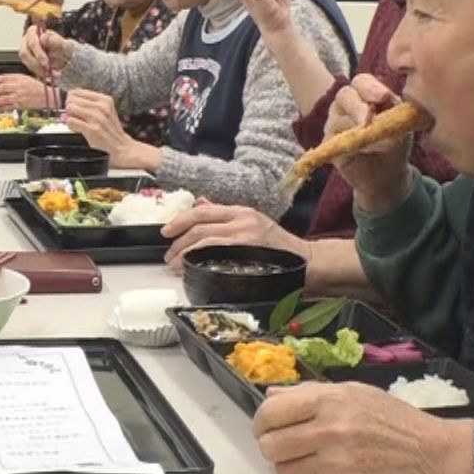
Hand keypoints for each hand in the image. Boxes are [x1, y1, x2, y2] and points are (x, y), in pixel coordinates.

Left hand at [0, 73, 50, 110]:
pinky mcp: (20, 105)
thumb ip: (12, 79)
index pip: (2, 78)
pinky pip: (8, 107)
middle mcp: (18, 86)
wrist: (47, 96)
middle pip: (1, 88)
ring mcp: (19, 96)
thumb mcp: (24, 78)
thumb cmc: (36, 87)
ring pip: (3, 98)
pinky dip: (1, 108)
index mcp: (18, 78)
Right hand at [19, 26, 73, 77]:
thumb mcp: (60, 44)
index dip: (38, 53)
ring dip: (38, 70)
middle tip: (47, 71)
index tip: (46, 62)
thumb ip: (53, 40)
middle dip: (37, 63)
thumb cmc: (60, 47)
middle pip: (25, 53)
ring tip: (49, 74)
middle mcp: (26, 41)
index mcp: (33, 31)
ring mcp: (24, 51)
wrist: (62, 56)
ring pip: (26, 62)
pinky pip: (29, 68)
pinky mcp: (26, 61)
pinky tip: (47, 76)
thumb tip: (44, 37)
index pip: (32, 42)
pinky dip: (39, 73)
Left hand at [62, 89, 158, 170]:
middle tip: (73, 115)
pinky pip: (71, 121)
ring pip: (70, 108)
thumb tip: (66, 105)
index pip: (77, 91)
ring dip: (69, 116)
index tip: (72, 106)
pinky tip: (77, 128)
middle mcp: (101, 106)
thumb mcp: (102, 111)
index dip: (71, 99)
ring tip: (76, 122)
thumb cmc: (109, 128)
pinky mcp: (92, 129)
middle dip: (68, 107)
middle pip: (72, 99)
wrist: (120, 144)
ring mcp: (97, 118)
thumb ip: (85, 106)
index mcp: (104, 99)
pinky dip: (70, 125)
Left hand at [163, 202, 310, 269]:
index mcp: (241, 211)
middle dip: (178, 242)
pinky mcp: (250, 253)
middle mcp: (243, 219)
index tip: (165, 232)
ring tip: (175, 265)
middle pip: (200, 226)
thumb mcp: (252, 225)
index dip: (180, 220)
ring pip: (205, 240)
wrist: (307, 262)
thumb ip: (226, 219)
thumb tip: (200, 205)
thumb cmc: (278, 248)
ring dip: (184, 253)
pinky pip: (218, 254)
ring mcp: (247, 236)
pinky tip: (193, 268)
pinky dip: (201, 261)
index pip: (203, 211)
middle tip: (168, 256)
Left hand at [252, 382, 473, 473]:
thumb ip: (310, 393)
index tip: (266, 425)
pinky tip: (329, 470)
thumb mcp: (355, 392)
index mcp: (330, 402)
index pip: (270, 413)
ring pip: (282, 471)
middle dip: (271, 445)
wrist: (432, 455)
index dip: (262, 421)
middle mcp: (330, 432)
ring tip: (306, 458)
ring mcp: (336, 465)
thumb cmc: (396, 421)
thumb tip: (272, 395)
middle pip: (269, 445)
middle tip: (284, 443)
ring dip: (288, 465)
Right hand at [326, 74, 415, 212]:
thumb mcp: (402, 125)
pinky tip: (365, 150)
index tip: (384, 97)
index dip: (370, 87)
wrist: (387, 174)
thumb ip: (398, 113)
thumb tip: (394, 109)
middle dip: (357, 106)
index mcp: (366, 94)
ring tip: (380, 143)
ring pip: (339, 120)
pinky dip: (351, 145)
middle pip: (344, 95)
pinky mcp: (328, 144)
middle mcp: (346, 105)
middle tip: (368, 119)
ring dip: (359, 131)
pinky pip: (334, 140)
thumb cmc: (394, 142)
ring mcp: (334, 123)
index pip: (362, 82)